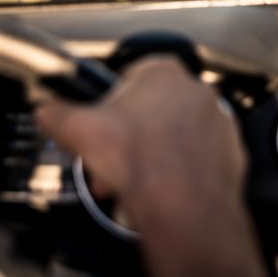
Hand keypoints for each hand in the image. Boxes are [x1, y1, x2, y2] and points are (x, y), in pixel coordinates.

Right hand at [37, 57, 265, 276]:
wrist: (182, 205)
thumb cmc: (138, 161)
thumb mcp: (79, 130)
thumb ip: (57, 114)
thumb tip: (46, 112)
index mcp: (162, 71)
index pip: (127, 79)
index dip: (107, 109)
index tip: (99, 130)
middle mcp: (196, 89)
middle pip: (150, 110)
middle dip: (128, 138)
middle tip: (111, 163)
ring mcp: (218, 120)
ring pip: (174, 135)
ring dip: (152, 155)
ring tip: (132, 182)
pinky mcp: (231, 151)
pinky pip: (197, 157)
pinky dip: (180, 170)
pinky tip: (161, 189)